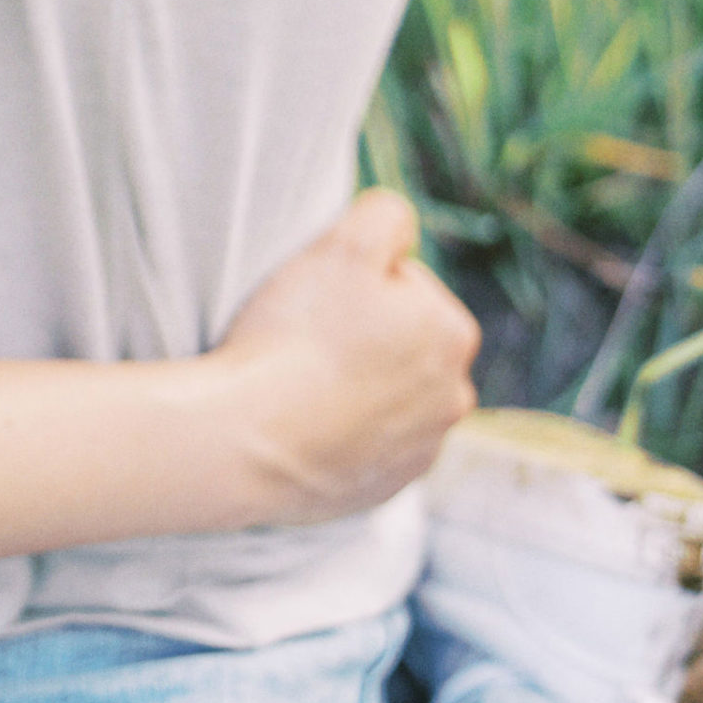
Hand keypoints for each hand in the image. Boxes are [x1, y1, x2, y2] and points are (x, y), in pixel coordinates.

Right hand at [215, 191, 479, 523]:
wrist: (249, 439)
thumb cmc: (297, 334)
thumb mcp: (343, 244)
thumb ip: (385, 214)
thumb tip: (400, 224)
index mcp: (452, 333)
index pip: (403, 281)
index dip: (356, 282)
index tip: (320, 300)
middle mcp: (452, 397)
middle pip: (400, 338)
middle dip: (364, 332)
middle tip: (308, 335)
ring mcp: (421, 449)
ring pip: (387, 390)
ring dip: (356, 381)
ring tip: (303, 381)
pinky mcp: (388, 487)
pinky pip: (369, 441)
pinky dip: (344, 429)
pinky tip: (306, 421)